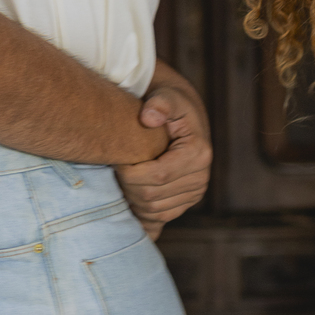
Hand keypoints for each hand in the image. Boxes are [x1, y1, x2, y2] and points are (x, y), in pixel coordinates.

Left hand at [115, 68, 211, 240]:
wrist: (183, 115)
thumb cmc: (171, 104)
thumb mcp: (167, 97)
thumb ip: (159, 104)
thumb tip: (148, 118)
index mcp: (198, 154)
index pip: (158, 175)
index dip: (131, 173)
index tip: (115, 160)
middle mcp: (200, 178)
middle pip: (153, 196)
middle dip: (127, 186)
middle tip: (114, 169)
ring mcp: (194, 193)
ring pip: (154, 210)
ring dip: (131, 199)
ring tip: (120, 179)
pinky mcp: (185, 202)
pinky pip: (161, 218)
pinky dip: (141, 214)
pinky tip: (128, 204)